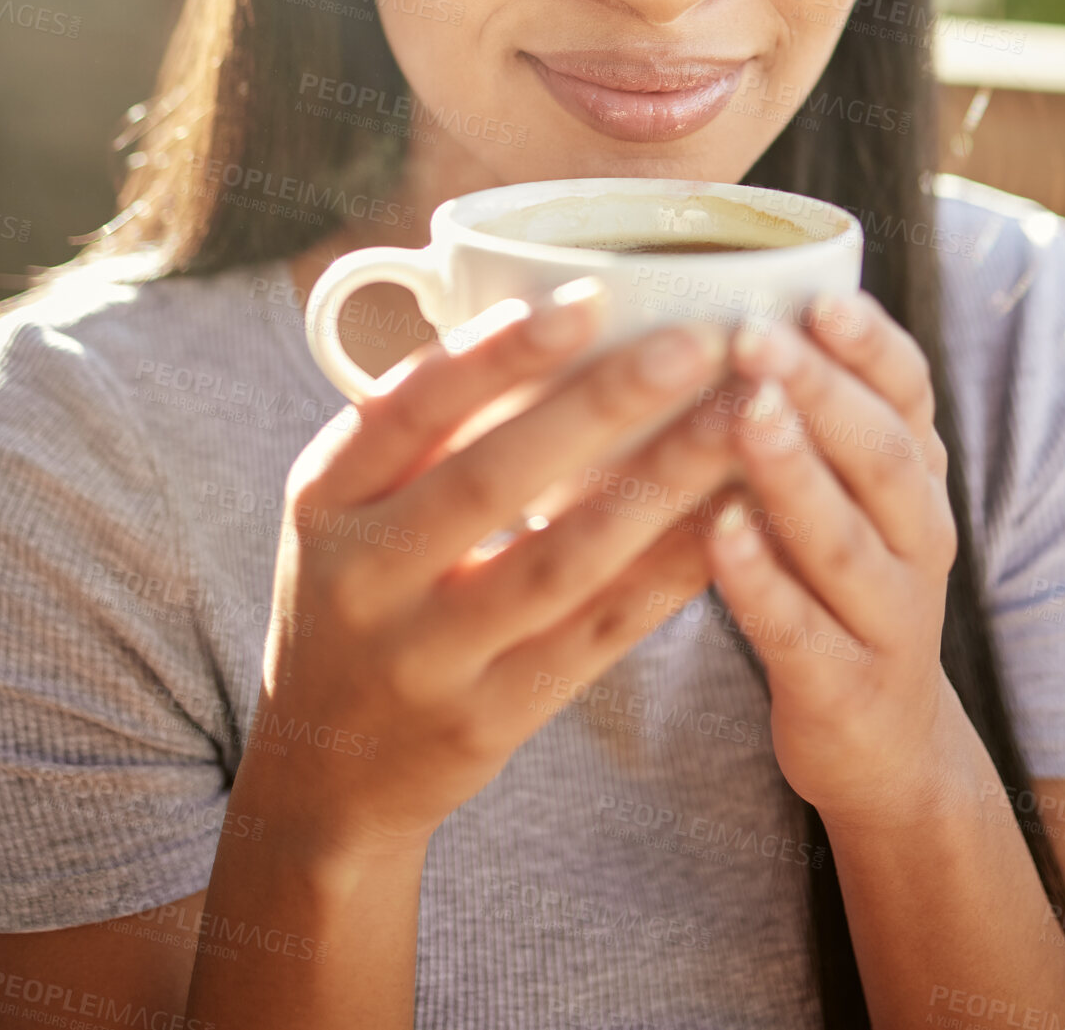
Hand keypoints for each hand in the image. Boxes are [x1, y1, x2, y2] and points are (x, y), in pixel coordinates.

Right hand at [254, 282, 753, 862]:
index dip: (496, 353)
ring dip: (660, 485)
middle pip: (491, 481)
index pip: (408, 407)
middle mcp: (364, 575)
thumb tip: (550, 301)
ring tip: (740, 420)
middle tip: (697, 344)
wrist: (324, 767)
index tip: (589, 297)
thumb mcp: (346, 504)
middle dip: (601, 406)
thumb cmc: (359, 590)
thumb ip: (420, 422)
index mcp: (325, 495)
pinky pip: (597, 636)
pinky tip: (733, 519)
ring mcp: (425, 658)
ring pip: (560, 562)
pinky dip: (669, 574)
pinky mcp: (489, 721)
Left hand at [705, 290, 961, 831]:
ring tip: (747, 416)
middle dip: (820, 391)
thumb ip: (805, 412)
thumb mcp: (844, 493)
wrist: (885, 742)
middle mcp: (919, 537)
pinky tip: (720, 535)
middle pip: (879, 454)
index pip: (910, 392)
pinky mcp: (844, 690)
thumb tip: (712, 296)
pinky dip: (763, 582)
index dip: (870, 345)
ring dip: (794, 474)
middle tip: (756, 338)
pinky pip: (801, 630)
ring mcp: (889, 617)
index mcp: (915, 474)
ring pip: (845, 539)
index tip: (820, 299)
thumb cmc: (833, 581)